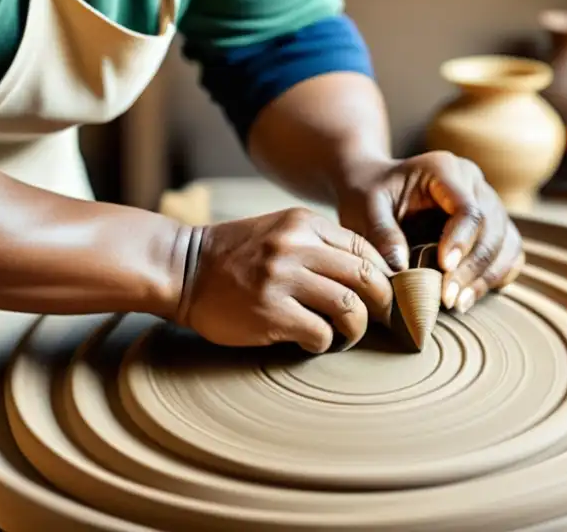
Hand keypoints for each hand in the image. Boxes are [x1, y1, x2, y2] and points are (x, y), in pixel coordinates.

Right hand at [175, 208, 393, 353]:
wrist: (183, 269)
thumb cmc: (234, 256)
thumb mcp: (278, 232)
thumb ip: (317, 245)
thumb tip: (368, 276)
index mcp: (303, 223)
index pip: (365, 248)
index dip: (384, 275)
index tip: (383, 295)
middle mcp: (296, 246)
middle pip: (367, 277)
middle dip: (382, 304)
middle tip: (380, 320)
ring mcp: (282, 279)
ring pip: (350, 307)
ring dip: (355, 328)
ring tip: (344, 335)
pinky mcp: (270, 312)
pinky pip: (321, 333)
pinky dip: (325, 343)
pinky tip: (313, 343)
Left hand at [336, 151, 524, 313]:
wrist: (374, 187)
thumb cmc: (368, 194)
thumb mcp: (365, 207)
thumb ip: (381, 232)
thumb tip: (402, 266)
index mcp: (445, 169)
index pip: (468, 208)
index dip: (461, 241)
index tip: (443, 268)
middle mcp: (474, 183)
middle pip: (492, 228)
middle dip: (472, 268)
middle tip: (448, 299)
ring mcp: (488, 203)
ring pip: (505, 243)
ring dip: (486, 277)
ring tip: (458, 304)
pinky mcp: (492, 227)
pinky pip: (509, 253)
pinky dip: (496, 277)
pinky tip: (471, 296)